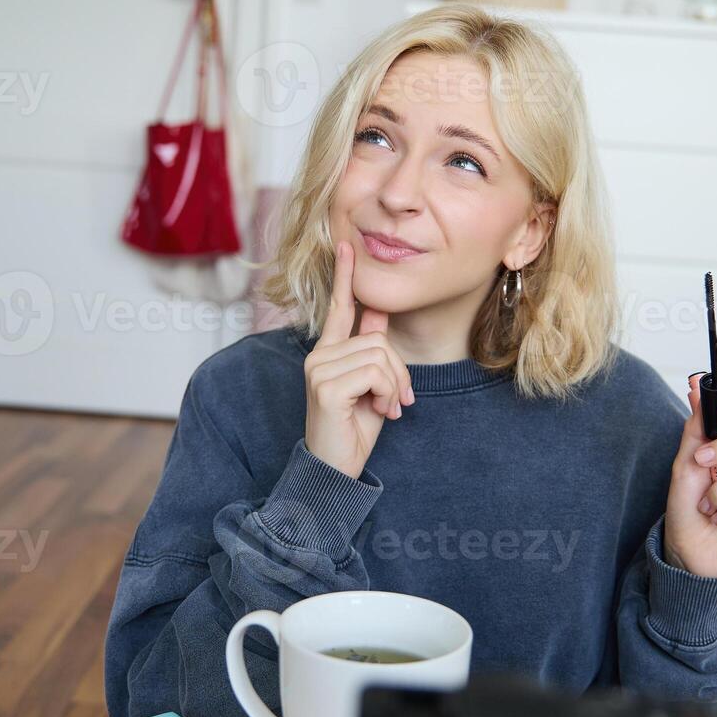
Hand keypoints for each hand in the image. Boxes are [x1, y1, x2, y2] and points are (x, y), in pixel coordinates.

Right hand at [302, 240, 414, 478]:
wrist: (335, 471)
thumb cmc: (354, 431)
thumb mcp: (371, 386)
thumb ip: (372, 351)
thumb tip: (377, 312)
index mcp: (328, 354)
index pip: (339, 308)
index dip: (346, 277)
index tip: (348, 245)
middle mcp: (318, 357)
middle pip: (378, 338)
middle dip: (398, 370)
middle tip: (396, 401)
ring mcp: (319, 370)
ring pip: (380, 355)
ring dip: (393, 386)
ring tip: (384, 408)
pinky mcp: (326, 387)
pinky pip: (375, 373)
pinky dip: (387, 394)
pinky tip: (379, 412)